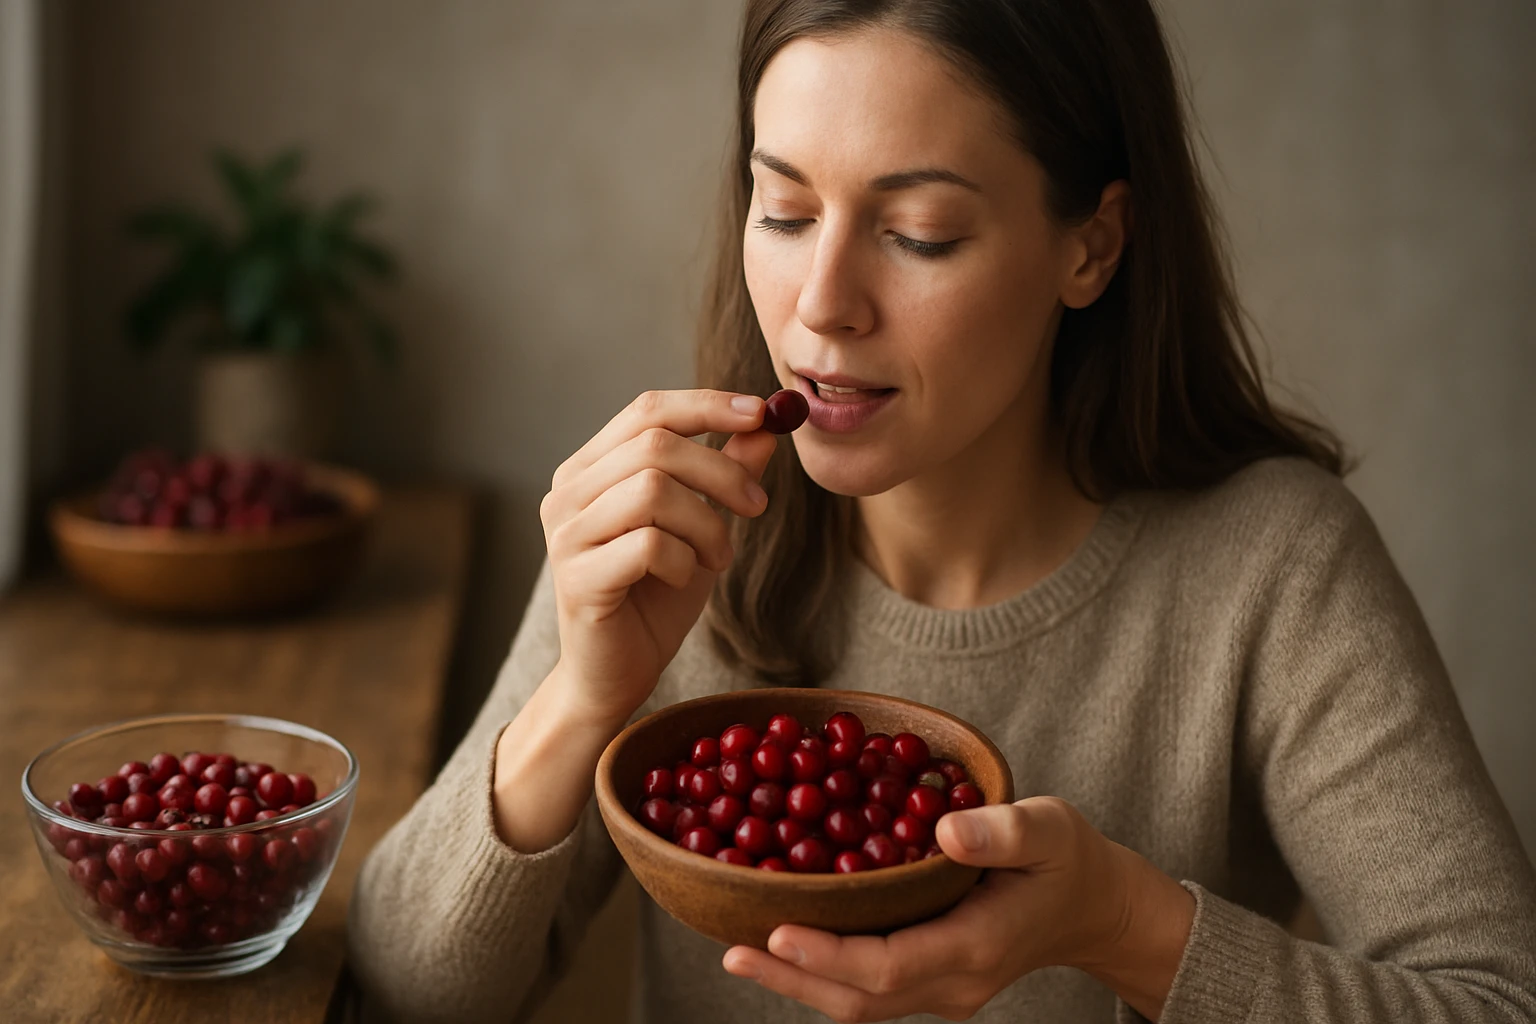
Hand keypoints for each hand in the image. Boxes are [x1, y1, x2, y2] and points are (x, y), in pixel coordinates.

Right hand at [539, 389, 778, 725]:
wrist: (617, 674)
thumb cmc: (655, 597)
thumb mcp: (701, 527)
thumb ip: (725, 474)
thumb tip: (765, 425)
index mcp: (591, 468)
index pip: (647, 411)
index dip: (706, 405)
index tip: (762, 412)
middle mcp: (567, 492)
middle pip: (655, 444)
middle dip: (722, 471)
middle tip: (757, 507)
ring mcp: (566, 534)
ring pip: (653, 488)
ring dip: (706, 522)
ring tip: (718, 556)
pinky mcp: (577, 578)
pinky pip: (649, 544)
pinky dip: (684, 559)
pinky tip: (685, 578)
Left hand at [722, 797, 1195, 1021]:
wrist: (1094, 907)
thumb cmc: (1068, 857)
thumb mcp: (1049, 828)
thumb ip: (1003, 829)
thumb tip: (944, 830)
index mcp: (978, 945)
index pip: (891, 965)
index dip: (830, 953)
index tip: (778, 927)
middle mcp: (955, 981)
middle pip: (860, 997)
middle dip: (792, 976)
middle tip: (730, 947)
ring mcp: (942, 990)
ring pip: (859, 1002)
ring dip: (798, 980)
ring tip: (739, 949)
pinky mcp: (930, 981)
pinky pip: (868, 988)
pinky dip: (822, 970)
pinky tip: (784, 941)